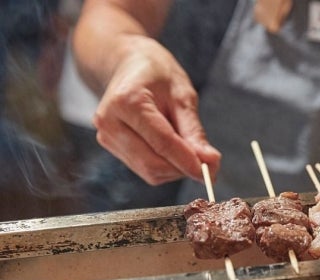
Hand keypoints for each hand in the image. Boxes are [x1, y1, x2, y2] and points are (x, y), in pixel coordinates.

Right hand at [92, 35, 220, 184]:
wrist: (129, 65)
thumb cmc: (158, 75)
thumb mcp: (182, 95)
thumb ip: (194, 131)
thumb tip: (211, 163)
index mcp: (127, 101)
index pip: (162, 142)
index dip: (188, 161)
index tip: (211, 171)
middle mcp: (109, 121)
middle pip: (152, 163)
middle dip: (183, 168)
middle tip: (208, 163)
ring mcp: (106, 136)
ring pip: (149, 171)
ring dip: (176, 169)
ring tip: (188, 147)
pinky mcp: (111, 146)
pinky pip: (144, 169)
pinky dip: (165, 166)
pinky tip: (173, 149)